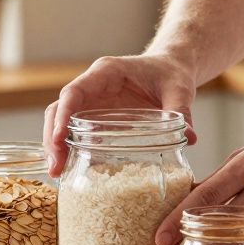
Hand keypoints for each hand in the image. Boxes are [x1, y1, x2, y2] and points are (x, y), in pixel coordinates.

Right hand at [43, 54, 197, 176]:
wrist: (171, 69)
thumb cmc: (171, 74)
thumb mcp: (179, 89)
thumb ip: (182, 110)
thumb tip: (191, 138)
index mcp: (106, 73)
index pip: (74, 93)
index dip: (63, 116)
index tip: (58, 140)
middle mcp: (92, 87)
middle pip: (58, 109)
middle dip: (52, 138)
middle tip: (56, 168)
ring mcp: (92, 102)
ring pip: (61, 122)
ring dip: (56, 147)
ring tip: (57, 174)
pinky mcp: (97, 117)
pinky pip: (76, 132)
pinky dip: (70, 150)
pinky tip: (70, 170)